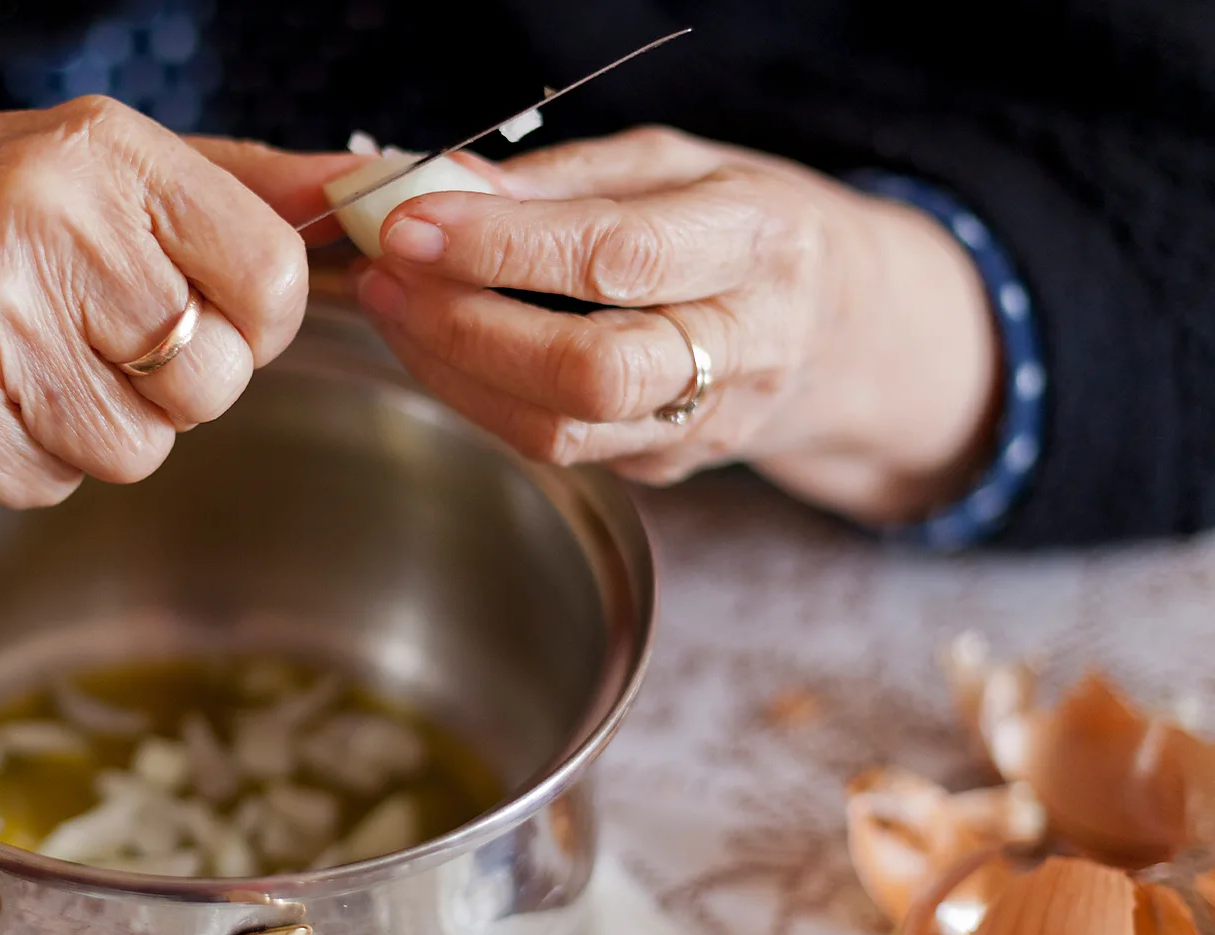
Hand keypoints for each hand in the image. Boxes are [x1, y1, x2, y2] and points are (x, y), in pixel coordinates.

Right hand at [0, 98, 355, 529]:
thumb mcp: (81, 156)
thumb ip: (232, 185)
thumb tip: (369, 195)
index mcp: (105, 155)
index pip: (271, 280)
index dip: (250, 323)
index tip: (203, 315)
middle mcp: (51, 229)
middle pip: (210, 384)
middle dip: (165, 383)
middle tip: (84, 333)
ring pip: (133, 450)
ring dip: (88, 427)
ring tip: (12, 356)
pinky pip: (45, 485)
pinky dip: (16, 457)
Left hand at [347, 126, 1003, 524]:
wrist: (848, 329)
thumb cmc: (749, 229)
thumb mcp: (680, 165)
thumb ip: (565, 179)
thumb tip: (446, 184)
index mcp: (757, 241)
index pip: (616, 256)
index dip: (502, 245)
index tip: (411, 223)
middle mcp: (743, 343)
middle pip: (590, 369)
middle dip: (467, 324)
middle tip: (390, 273)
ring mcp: (706, 423)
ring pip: (560, 429)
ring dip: (452, 368)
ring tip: (393, 304)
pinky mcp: (665, 466)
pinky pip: (552, 446)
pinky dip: (476, 396)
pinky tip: (437, 344)